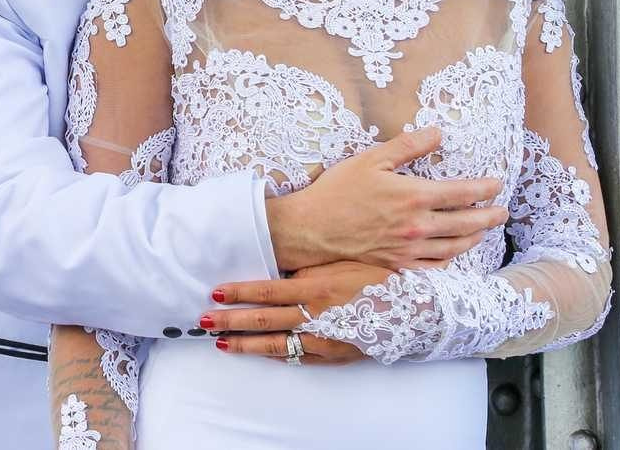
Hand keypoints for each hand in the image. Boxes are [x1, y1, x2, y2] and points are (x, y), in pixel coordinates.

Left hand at [200, 261, 388, 364]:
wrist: (415, 308)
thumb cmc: (378, 276)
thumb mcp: (340, 261)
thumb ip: (307, 267)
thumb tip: (277, 268)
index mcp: (315, 287)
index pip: (265, 290)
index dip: (239, 292)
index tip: (216, 291)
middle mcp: (315, 315)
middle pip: (263, 320)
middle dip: (230, 320)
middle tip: (204, 320)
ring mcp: (324, 339)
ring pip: (276, 344)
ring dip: (246, 344)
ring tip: (221, 342)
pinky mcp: (334, 355)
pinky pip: (299, 357)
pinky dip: (277, 355)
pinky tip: (260, 353)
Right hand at [264, 126, 507, 269]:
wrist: (312, 227)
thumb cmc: (338, 190)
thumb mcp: (371, 159)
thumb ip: (408, 146)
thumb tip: (438, 133)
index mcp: (414, 196)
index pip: (462, 193)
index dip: (485, 188)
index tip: (498, 184)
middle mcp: (418, 225)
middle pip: (467, 223)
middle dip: (489, 216)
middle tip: (503, 212)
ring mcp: (410, 248)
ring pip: (455, 246)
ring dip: (475, 238)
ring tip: (483, 231)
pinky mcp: (398, 264)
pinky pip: (434, 265)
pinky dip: (450, 259)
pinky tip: (453, 253)